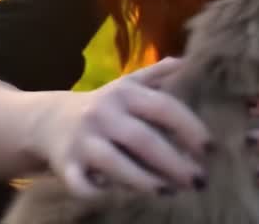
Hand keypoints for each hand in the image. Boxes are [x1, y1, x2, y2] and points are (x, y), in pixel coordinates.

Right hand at [32, 56, 211, 197]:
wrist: (48, 121)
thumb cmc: (103, 106)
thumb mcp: (128, 85)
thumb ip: (157, 75)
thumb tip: (187, 62)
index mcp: (125, 93)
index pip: (163, 108)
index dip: (189, 127)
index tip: (210, 149)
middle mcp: (104, 114)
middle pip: (143, 140)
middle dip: (174, 163)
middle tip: (199, 181)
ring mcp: (83, 141)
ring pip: (115, 164)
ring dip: (144, 181)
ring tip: (169, 191)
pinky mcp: (65, 165)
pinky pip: (83, 186)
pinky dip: (101, 194)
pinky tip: (121, 197)